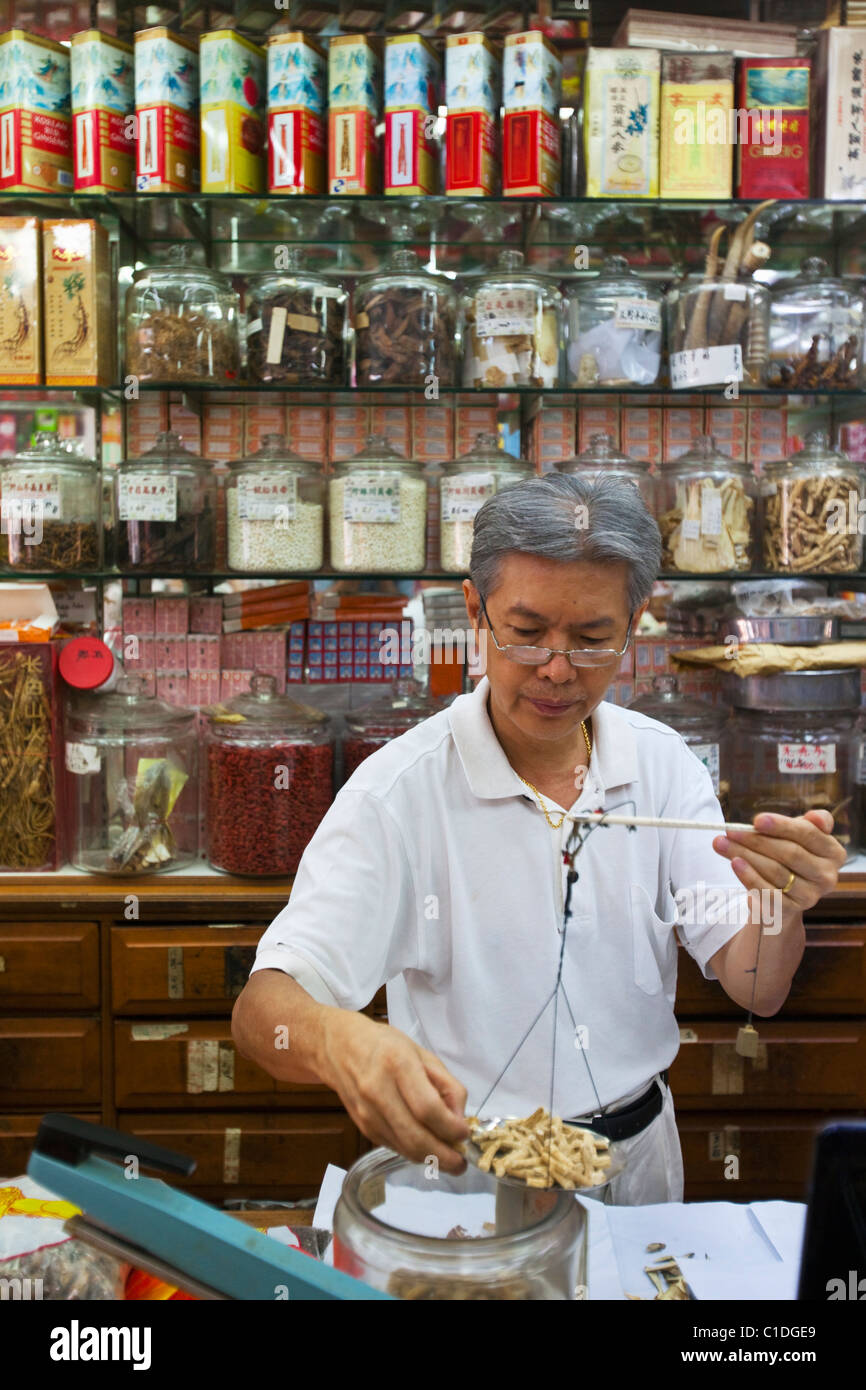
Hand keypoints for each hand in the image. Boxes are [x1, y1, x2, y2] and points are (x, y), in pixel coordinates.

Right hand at [320, 1011, 469, 1174]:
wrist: (339, 1047)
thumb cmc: (385, 1045)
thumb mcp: (423, 1054)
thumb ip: (447, 1085)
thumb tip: (460, 1119)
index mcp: (398, 1064)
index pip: (427, 1108)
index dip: (450, 1127)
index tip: (465, 1133)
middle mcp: (378, 1091)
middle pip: (415, 1137)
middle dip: (443, 1156)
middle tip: (461, 1163)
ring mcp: (367, 1113)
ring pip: (404, 1148)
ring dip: (430, 1159)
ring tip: (450, 1160)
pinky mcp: (363, 1126)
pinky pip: (394, 1147)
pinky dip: (414, 1152)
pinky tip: (427, 1148)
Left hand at [712, 809, 846, 910]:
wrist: (784, 893)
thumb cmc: (791, 855)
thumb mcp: (800, 835)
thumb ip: (808, 823)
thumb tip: (814, 816)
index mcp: (833, 852)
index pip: (808, 834)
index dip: (782, 826)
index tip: (756, 820)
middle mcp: (827, 876)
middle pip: (790, 853)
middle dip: (756, 840)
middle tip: (729, 831)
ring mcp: (811, 896)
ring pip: (775, 871)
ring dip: (745, 855)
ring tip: (722, 844)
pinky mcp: (791, 910)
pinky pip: (767, 892)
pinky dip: (749, 877)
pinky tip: (734, 863)